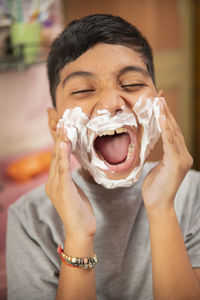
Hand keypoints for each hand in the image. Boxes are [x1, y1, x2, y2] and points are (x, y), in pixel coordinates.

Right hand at [45, 123, 96, 239]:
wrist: (81, 230)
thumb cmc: (79, 211)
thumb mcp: (74, 191)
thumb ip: (69, 178)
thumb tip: (71, 167)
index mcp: (54, 182)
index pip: (56, 157)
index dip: (58, 140)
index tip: (60, 125)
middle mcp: (51, 182)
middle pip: (54, 154)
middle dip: (57, 136)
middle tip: (59, 118)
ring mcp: (56, 186)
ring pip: (57, 159)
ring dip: (60, 141)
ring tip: (62, 126)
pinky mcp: (63, 190)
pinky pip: (62, 169)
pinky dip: (62, 156)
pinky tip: (64, 144)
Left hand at [142, 98, 192, 212]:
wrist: (158, 204)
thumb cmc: (156, 187)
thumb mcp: (158, 167)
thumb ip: (161, 155)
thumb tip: (155, 145)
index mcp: (179, 155)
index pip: (172, 132)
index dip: (167, 117)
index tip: (160, 103)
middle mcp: (184, 155)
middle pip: (174, 129)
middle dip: (166, 112)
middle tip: (159, 97)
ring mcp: (182, 159)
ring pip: (173, 133)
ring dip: (166, 116)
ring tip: (159, 103)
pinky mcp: (176, 163)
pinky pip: (170, 143)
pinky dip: (166, 129)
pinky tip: (162, 118)